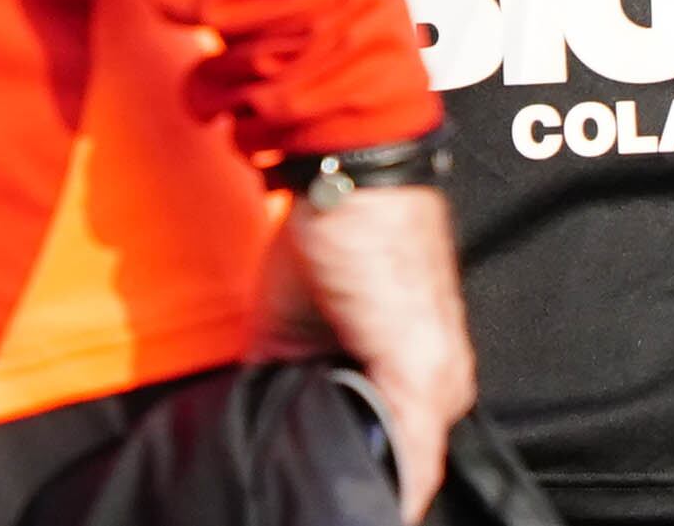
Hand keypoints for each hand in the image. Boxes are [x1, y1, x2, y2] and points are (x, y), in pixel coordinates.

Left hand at [253, 181, 474, 518]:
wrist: (333, 181)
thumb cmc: (392, 250)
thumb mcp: (420, 363)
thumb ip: (413, 442)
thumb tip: (402, 509)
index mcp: (427, 391)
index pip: (404, 468)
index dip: (375, 495)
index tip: (342, 512)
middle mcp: (378, 381)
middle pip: (351, 448)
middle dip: (326, 466)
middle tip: (300, 491)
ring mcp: (325, 364)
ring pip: (303, 428)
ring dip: (286, 444)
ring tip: (275, 459)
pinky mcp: (277, 344)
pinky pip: (258, 396)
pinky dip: (249, 413)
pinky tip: (246, 431)